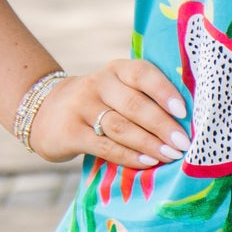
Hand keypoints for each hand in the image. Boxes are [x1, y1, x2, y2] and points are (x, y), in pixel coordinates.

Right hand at [29, 57, 189, 171]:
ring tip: (171, 155)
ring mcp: (81, 107)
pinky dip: (129, 155)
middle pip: (134, 104)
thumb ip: (144, 98)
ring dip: (149, 143)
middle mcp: (98, 83)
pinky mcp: (70, 132)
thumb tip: (186, 122)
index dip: (164, 91)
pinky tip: (147, 162)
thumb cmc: (98, 104)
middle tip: (184, 143)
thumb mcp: (116, 90)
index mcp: (116, 69)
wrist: (45, 112)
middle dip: (162, 125)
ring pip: (121, 126)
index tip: (184, 112)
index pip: (142, 73)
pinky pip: (104, 145)